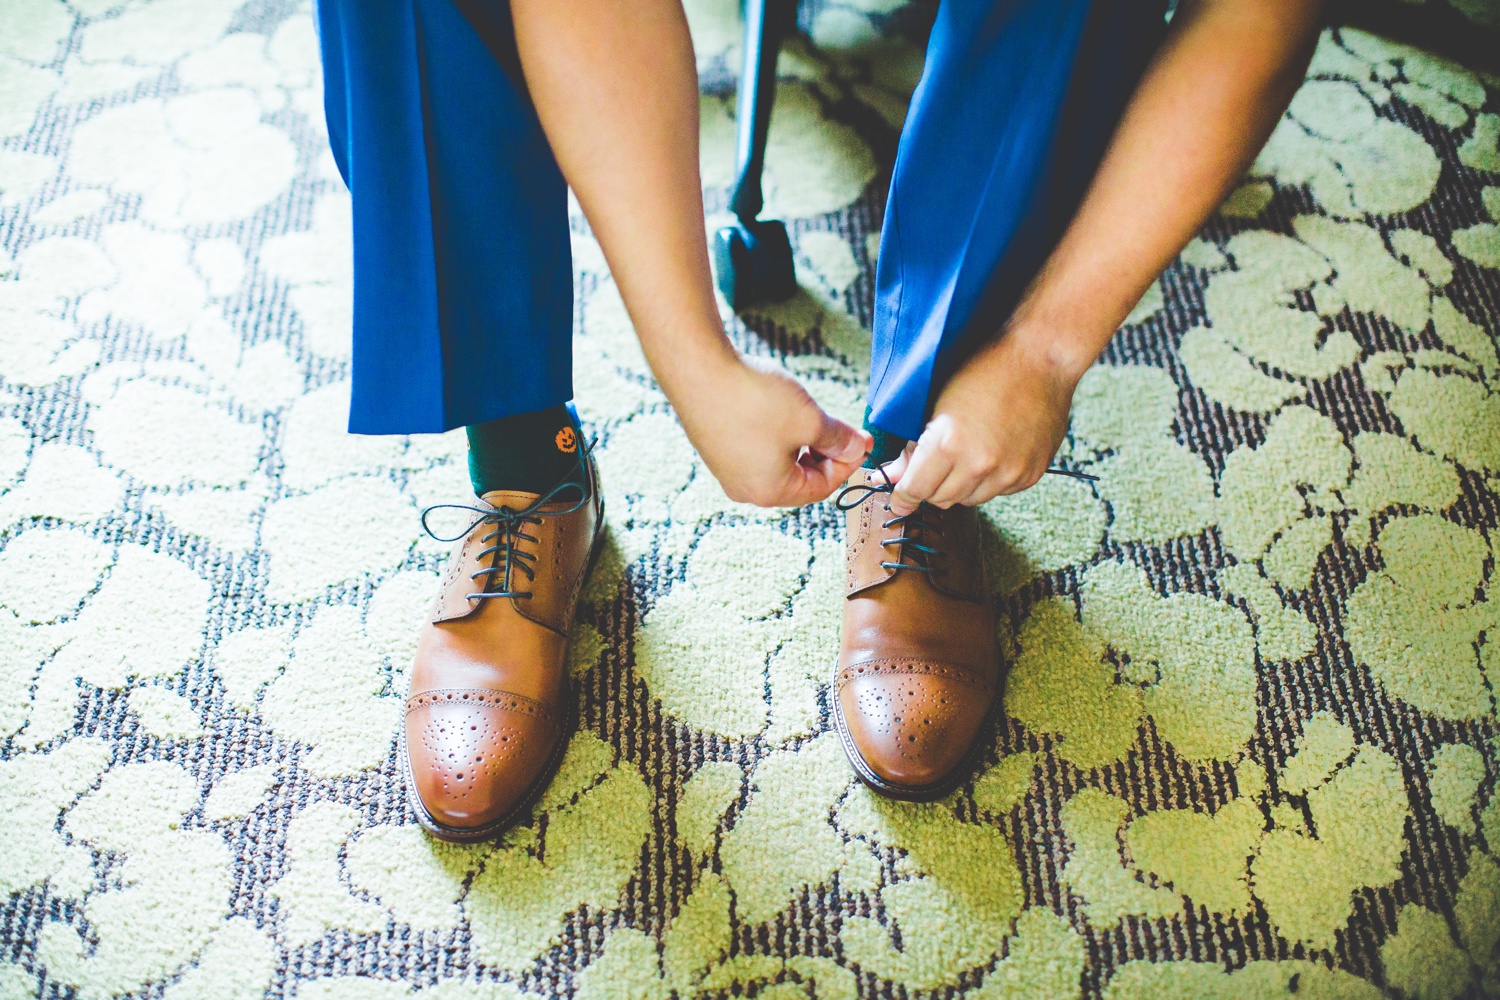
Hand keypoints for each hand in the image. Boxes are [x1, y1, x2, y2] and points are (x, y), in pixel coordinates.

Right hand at [672, 354, 872, 507]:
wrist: (698, 367)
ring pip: (778, 462)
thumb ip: (838, 439)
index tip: (861, 439)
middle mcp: (744, 488)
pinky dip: (776, 434)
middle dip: (824, 453)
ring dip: (800, 442)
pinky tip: (778, 408)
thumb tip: (856, 448)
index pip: (822, 487)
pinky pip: (756, 448)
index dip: (847, 462)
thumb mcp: (810, 420)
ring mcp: (725, 468)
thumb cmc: (753, 399)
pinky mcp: (715, 446)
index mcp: (769, 492)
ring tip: (809, 413)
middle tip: (842, 428)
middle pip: (799, 478)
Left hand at [886, 328, 1078, 515]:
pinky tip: (993, 452)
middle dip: (932, 487)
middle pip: (942, 500)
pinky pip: (999, 492)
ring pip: (971, 500)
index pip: (916, 490)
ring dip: (962, 485)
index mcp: (950, 444)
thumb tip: (891, 476)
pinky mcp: (1030, 474)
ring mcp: (1009, 472)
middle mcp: (980, 464)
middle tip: (934, 465)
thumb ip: (913, 447)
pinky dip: (991, 480)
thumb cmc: (984, 371)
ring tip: (967, 454)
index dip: (903, 496)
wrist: (1040, 359)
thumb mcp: (937, 404)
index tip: (899, 501)